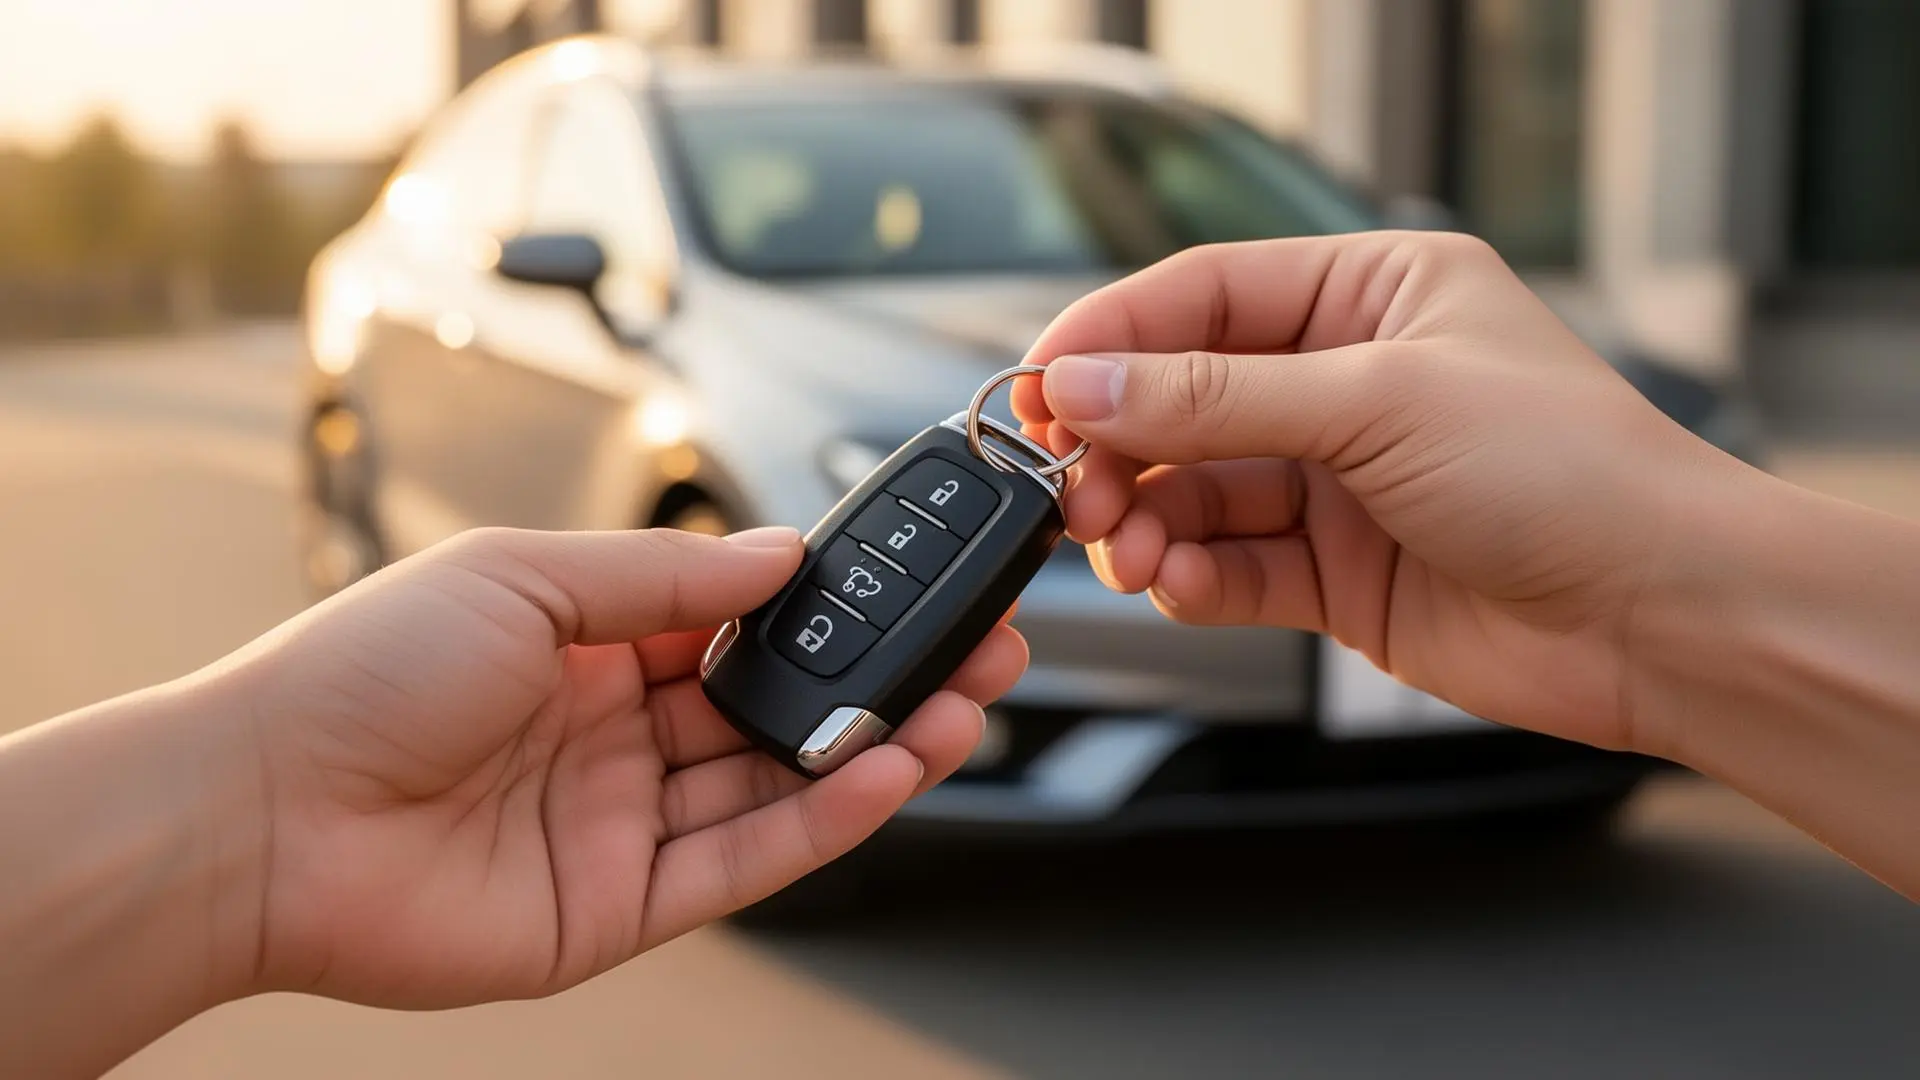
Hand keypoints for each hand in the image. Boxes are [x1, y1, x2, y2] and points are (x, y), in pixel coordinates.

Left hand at [224, 526, 1023, 1006]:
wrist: (261, 813)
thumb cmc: (360, 675)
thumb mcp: (524, 579)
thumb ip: (664, 577)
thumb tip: (779, 557)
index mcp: (586, 648)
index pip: (738, 626)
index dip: (827, 611)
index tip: (907, 585)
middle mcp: (614, 735)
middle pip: (776, 709)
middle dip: (878, 681)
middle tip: (973, 651)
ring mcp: (620, 823)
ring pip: (775, 785)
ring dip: (873, 748)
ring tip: (959, 710)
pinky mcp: (619, 907)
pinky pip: (742, 860)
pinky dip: (821, 818)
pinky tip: (885, 773)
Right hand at [1015, 232, 1746, 753]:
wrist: (1665, 618)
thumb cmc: (1568, 473)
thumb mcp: (1376, 402)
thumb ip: (1214, 399)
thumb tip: (1085, 384)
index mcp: (1371, 294)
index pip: (1204, 297)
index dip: (1110, 338)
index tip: (1037, 386)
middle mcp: (1349, 382)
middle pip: (1183, 400)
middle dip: (1119, 445)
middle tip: (1071, 487)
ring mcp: (1340, 482)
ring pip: (1197, 491)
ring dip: (1147, 521)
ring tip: (1128, 550)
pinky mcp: (1338, 573)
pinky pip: (1233, 566)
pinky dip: (1194, 578)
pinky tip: (1182, 585)